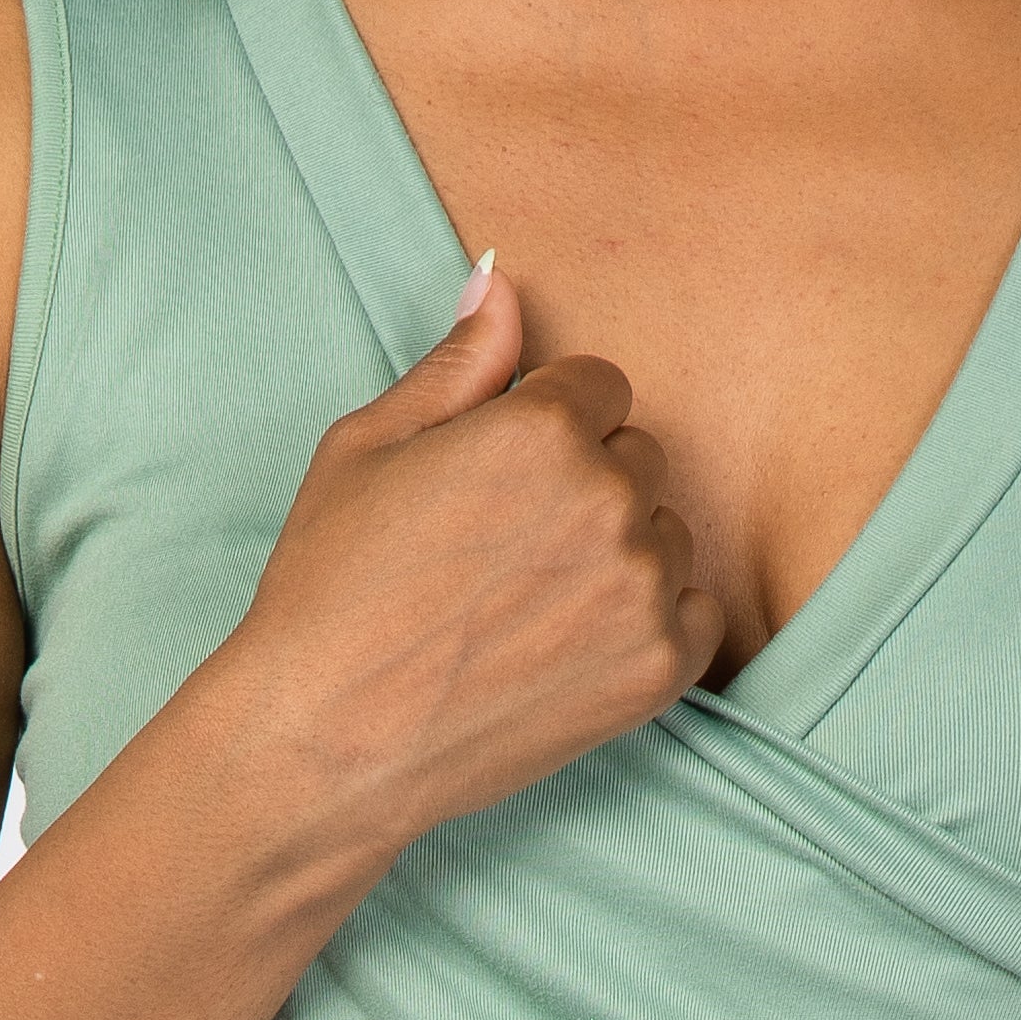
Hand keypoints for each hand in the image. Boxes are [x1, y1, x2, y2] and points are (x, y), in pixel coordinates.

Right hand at [241, 257, 724, 840]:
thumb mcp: (370, 445)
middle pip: (636, 454)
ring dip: (617, 550)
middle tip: (501, 542)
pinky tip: (571, 639)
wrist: (325, 739)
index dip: (545, 423)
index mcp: (542, 428)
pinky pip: (695, 610)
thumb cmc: (331, 583)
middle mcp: (608, 497)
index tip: (496, 476)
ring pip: (665, 531)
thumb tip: (499, 280)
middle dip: (584, 481)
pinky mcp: (659, 669)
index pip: (598, 385)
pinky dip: (650, 620)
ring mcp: (642, 588)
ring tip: (525, 598)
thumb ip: (458, 361)